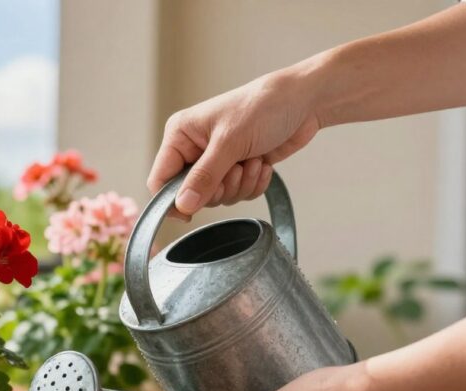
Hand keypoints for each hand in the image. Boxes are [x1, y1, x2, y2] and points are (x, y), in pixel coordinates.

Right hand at [148, 70, 321, 218]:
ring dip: (240, 185)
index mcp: (181, 135)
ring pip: (217, 197)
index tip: (190, 213)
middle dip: (219, 188)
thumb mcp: (230, 142)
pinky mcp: (237, 168)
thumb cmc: (264, 106)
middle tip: (236, 170)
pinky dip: (252, 184)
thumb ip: (204, 177)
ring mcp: (216, 159)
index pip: (160, 180)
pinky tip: (262, 163)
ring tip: (253, 161)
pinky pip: (237, 194)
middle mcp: (194, 148)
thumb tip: (182, 205)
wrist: (304, 102)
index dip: (172, 200)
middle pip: (191, 194)